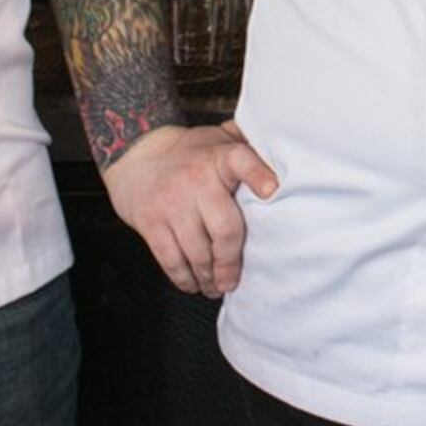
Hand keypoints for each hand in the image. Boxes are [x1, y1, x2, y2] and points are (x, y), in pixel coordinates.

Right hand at [100, 120, 277, 297]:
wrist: (137, 156)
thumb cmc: (192, 153)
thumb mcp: (220, 139)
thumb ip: (250, 144)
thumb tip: (288, 153)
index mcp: (220, 157)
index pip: (241, 161)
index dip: (258, 175)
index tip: (273, 191)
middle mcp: (196, 179)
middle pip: (224, 228)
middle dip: (231, 261)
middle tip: (234, 281)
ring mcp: (171, 202)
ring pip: (197, 251)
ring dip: (209, 276)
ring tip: (216, 287)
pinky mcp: (150, 222)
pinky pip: (170, 258)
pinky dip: (184, 278)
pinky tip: (194, 284)